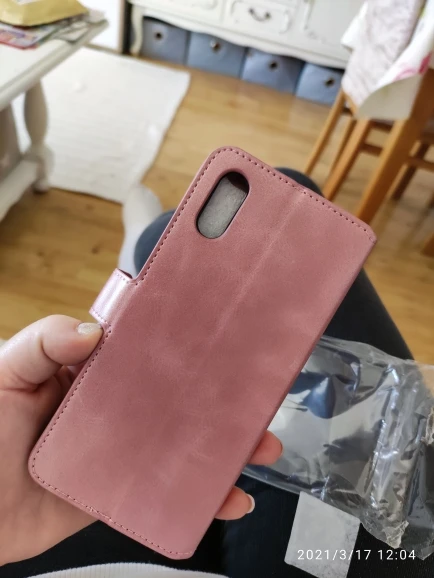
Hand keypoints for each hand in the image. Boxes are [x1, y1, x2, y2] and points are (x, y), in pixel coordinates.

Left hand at [0, 316, 281, 564]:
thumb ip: (42, 344)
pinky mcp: (124, 488)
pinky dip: (203, 495)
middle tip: (257, 393)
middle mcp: (115, 407)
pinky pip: (169, 489)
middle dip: (222, 396)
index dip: (184, 344)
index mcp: (94, 372)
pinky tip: (229, 496)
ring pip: (184, 442)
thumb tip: (92, 331)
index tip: (221, 338)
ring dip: (224, 444)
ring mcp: (123, 449)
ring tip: (258, 444)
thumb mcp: (5, 374)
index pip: (147, 351)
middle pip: (179, 397)